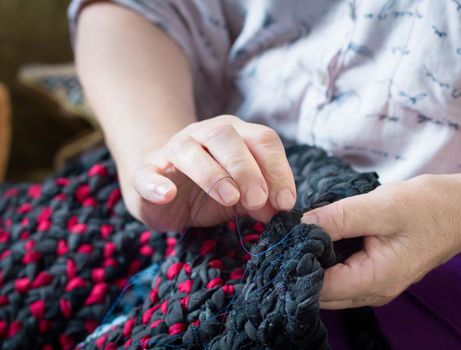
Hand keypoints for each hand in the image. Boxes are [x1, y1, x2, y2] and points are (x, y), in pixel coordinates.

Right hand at [123, 115, 296, 230]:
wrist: (166, 189)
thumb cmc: (214, 190)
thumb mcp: (244, 196)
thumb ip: (263, 200)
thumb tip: (280, 210)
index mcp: (236, 135)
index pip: (263, 140)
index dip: (277, 169)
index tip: (285, 202)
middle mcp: (205, 134)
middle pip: (226, 136)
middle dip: (246, 169)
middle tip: (257, 200)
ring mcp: (173, 150)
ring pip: (189, 150)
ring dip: (212, 174)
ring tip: (229, 199)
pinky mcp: (146, 171)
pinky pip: (148, 172)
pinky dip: (156, 183)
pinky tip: (167, 194)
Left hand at [301, 174, 460, 308]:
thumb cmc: (428, 207)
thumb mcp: (380, 207)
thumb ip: (338, 218)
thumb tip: (300, 227)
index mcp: (375, 280)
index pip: (320, 287)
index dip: (296, 267)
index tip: (281, 242)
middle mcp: (373, 291)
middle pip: (322, 292)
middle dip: (300, 267)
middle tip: (285, 237)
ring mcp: (375, 285)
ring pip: (330, 285)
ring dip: (313, 263)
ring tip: (299, 235)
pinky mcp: (376, 273)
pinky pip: (342, 274)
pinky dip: (327, 259)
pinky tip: (320, 237)